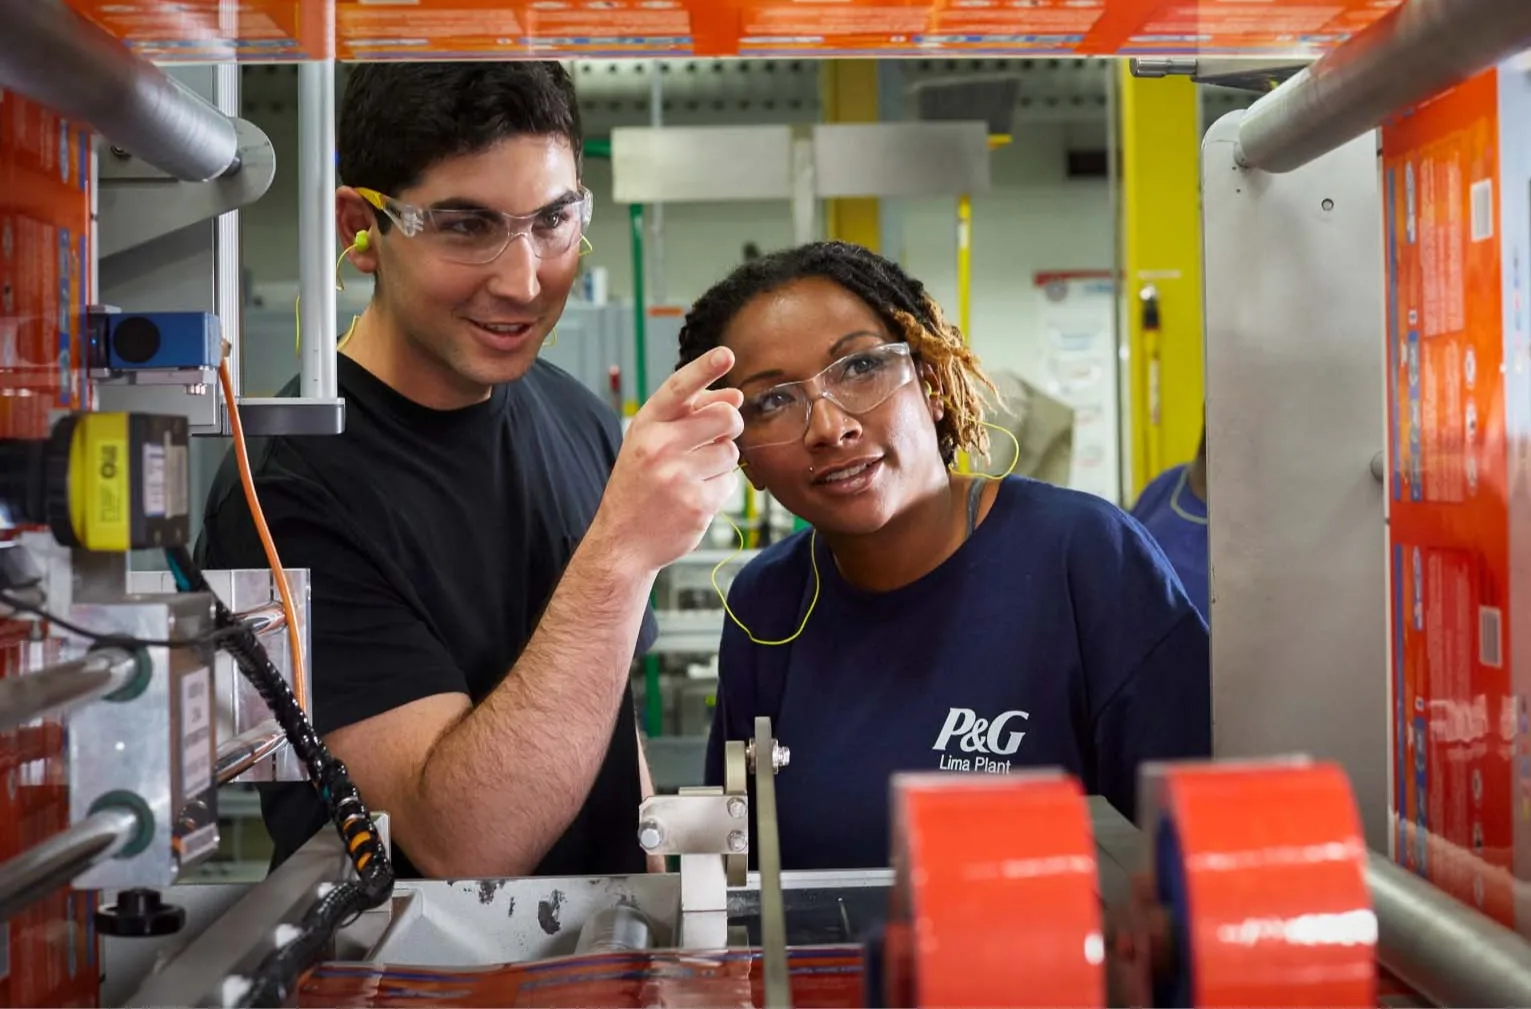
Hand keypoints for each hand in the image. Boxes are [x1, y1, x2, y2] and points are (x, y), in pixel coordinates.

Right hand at [590, 347, 743, 575]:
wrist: (622, 541)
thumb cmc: (638, 486)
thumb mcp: (649, 442)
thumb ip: (688, 416)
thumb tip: (734, 396)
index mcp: (646, 425)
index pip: (679, 389)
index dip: (704, 368)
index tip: (727, 353)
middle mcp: (660, 447)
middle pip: (725, 418)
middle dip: (730, 425)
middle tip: (718, 436)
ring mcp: (679, 476)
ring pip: (731, 451)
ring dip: (722, 462)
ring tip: (693, 475)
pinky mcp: (697, 503)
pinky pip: (730, 483)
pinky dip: (719, 488)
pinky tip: (694, 497)